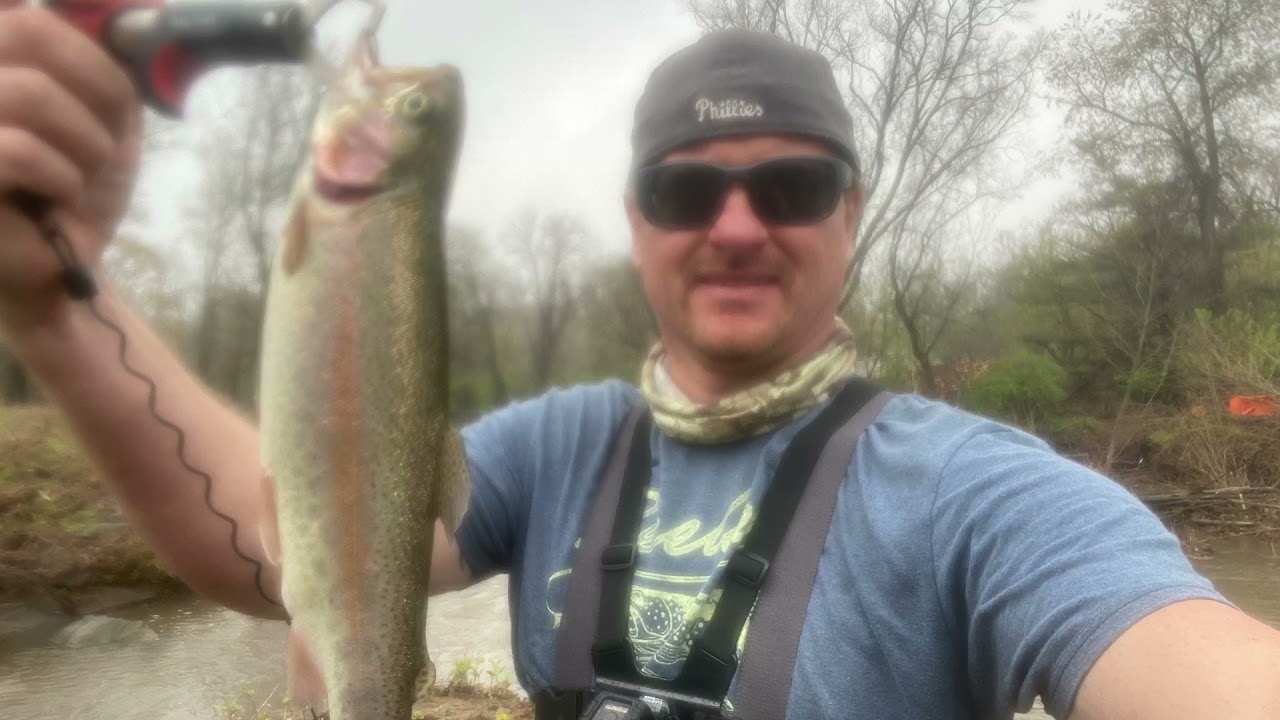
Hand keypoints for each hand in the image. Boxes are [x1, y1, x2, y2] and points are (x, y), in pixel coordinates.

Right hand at [0, 0, 141, 333]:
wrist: (64, 256)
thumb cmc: (77, 177)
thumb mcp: (109, 106)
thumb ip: (115, 51)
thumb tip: (145, 7)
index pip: (27, 10)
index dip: (85, 43)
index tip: (121, 74)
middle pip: (28, 29)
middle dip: (98, 84)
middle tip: (113, 131)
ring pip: (28, 92)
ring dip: (85, 140)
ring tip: (81, 173)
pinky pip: (14, 150)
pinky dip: (60, 176)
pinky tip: (57, 198)